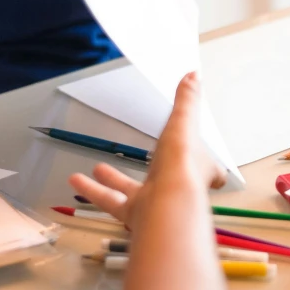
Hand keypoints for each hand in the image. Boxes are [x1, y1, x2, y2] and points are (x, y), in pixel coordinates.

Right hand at [69, 72, 226, 226]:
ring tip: (98, 168)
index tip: (208, 163)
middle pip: (169, 182)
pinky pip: (111, 202)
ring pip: (133, 192)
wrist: (167, 207)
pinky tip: (76, 180)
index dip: (211, 168)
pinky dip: (93, 190)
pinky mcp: (135, 215)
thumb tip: (195, 75)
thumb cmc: (180, 166)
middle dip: (157, 171)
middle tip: (149, 162)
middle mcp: (179, 189)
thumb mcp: (183, 124)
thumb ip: (187, 101)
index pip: (213, 172)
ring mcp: (156, 204)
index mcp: (198, 170)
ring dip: (114, 180)